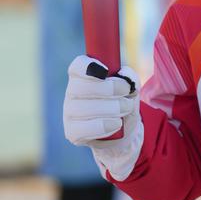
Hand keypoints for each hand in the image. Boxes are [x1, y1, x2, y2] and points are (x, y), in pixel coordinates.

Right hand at [64, 56, 143, 179]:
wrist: (123, 131)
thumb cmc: (122, 102)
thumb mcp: (131, 88)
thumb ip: (130, 77)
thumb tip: (124, 74)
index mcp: (83, 75)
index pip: (77, 67)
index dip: (88, 67)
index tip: (106, 70)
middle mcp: (72, 93)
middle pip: (81, 86)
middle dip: (109, 88)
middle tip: (127, 90)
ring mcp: (69, 113)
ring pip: (84, 108)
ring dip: (111, 108)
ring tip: (126, 108)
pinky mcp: (72, 132)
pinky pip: (85, 129)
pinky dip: (105, 125)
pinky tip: (117, 123)